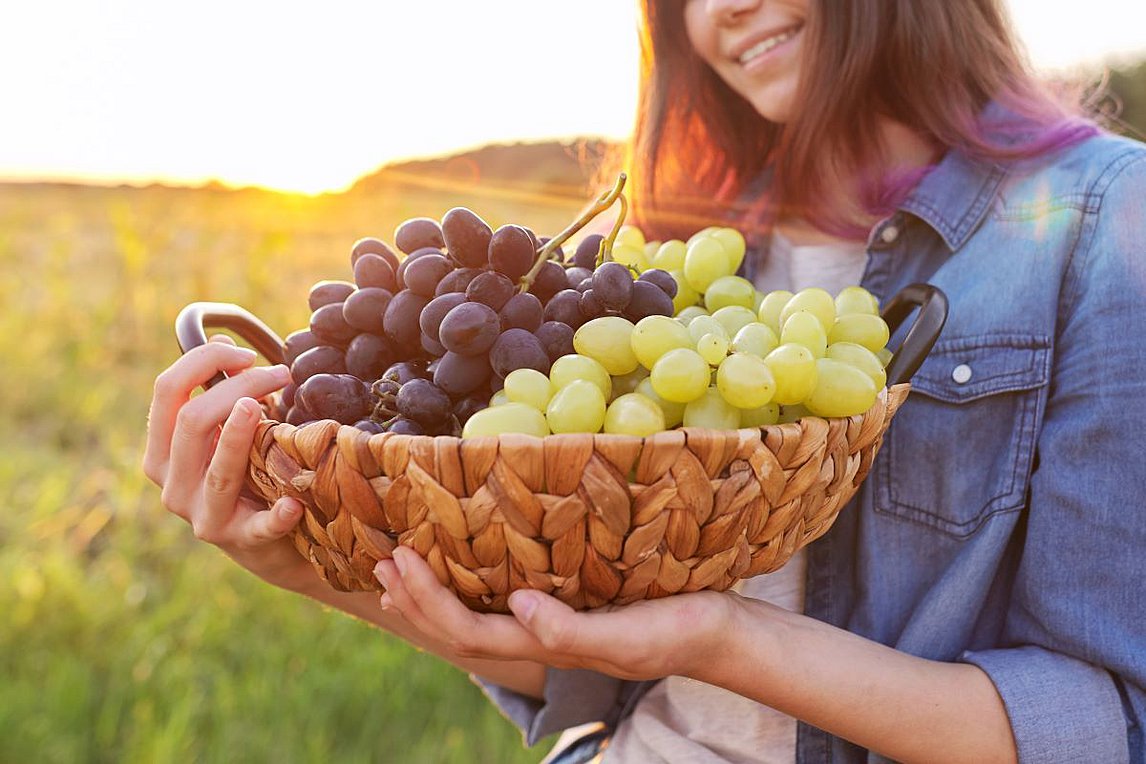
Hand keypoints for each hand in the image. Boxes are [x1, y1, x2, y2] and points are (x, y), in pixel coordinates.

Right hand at [142, 335, 316, 591]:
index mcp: (162, 450)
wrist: (271, 546)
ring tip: (261, 408)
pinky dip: (277, 514)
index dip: (203, 360)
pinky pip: (259, 526)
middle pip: (192, 422)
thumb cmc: (250, 475)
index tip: (244, 352)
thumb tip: (227, 342)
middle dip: (237, 387)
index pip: (167, 391)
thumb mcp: (226, 436)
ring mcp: (203, 515)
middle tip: (279, 374)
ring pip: (219, 469)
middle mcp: (172, 483)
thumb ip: (222, 395)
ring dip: (242, 434)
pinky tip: (293, 504)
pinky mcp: (240, 541)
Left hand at [373, 546, 736, 681]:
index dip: (428, 601)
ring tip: (398, 568)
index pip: (470, 632)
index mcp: (547, 647)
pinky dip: (466, 587)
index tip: (398, 560)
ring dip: (432, 598)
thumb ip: (570, 630)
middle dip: (415, 601)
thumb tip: (515, 607)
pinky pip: (500, 602)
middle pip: (460, 631)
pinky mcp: (567, 607)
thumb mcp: (628, 636)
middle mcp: (539, 639)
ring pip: (474, 620)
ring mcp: (551, 626)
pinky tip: (459, 564)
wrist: (718, 633)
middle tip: (379, 562)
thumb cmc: (679, 629)